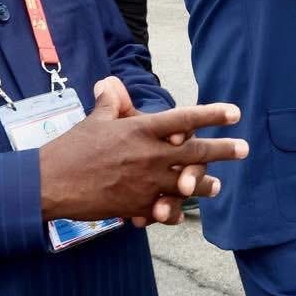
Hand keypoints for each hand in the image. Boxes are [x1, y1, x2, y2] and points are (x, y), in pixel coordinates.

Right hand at [38, 78, 247, 223]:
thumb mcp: (94, 120)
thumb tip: (111, 83)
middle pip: (196, 154)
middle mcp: (150, 155)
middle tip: (244, 149)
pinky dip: (172, 211)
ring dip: (204, 186)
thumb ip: (110, 103)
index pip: (184, 119)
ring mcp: (146, 183)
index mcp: (141, 130)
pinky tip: (177, 212)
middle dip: (223, 151)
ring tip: (216, 186)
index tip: (235, 112)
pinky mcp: (137, 206)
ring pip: (188, 185)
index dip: (212, 114)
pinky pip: (165, 210)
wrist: (50, 184)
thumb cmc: (71, 148)